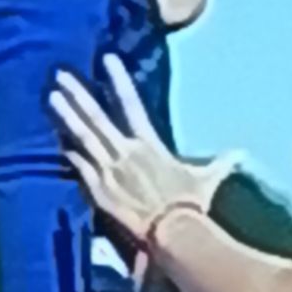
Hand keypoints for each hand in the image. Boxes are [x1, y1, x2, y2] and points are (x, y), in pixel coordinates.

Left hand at [50, 55, 236, 243]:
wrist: (173, 231)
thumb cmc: (190, 205)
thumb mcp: (207, 179)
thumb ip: (220, 164)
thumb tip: (240, 154)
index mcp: (149, 145)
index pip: (131, 104)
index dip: (118, 81)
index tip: (106, 60)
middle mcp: (125, 151)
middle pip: (96, 117)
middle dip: (78, 94)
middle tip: (60, 74)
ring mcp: (108, 170)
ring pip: (82, 136)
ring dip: (65, 116)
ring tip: (51, 97)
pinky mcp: (97, 189)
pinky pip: (78, 167)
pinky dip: (67, 153)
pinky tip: (55, 140)